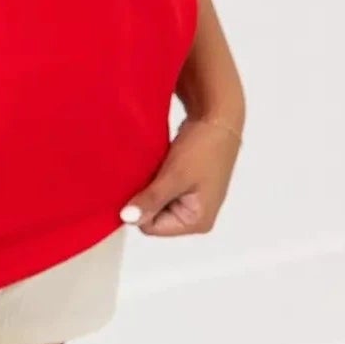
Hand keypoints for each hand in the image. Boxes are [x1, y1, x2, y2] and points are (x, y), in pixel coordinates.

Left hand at [120, 111, 242, 237]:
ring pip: (156, 200)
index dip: (140, 207)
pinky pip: (162, 187)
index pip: (152, 227)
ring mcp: (192, 199)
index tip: (135, 186)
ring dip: (150, 185)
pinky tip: (156, 164)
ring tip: (152, 167)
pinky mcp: (187, 184)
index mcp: (197, 222)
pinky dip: (156, 177)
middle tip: (146, 174)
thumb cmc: (204, 147)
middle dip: (146, 196)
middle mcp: (196, 216)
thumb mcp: (174, 176)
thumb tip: (127, 218)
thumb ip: (151, 200)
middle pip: (155, 215)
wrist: (217, 116)